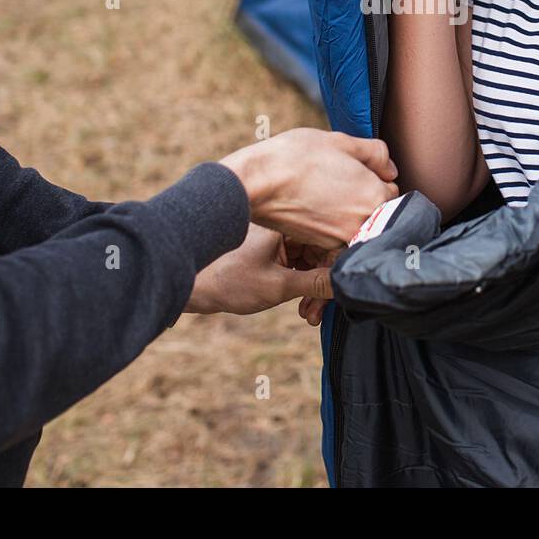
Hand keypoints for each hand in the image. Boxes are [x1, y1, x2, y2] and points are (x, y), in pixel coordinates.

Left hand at [185, 223, 332, 314]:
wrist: (192, 286)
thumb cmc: (229, 280)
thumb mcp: (278, 286)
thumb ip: (315, 284)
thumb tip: (346, 282)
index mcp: (287, 224)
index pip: (329, 241)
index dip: (335, 270)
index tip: (332, 296)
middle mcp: (286, 227)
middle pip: (322, 253)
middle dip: (322, 286)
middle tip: (317, 313)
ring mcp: (280, 239)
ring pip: (312, 262)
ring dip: (313, 289)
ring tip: (307, 315)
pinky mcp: (275, 251)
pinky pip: (300, 266)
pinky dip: (302, 285)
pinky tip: (301, 307)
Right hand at [220, 128, 398, 247]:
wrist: (257, 184)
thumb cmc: (295, 158)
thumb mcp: (340, 141)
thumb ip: (374, 153)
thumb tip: (389, 169)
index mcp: (373, 196)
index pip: (392, 192)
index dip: (376, 178)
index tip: (358, 172)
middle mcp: (363, 222)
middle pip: (377, 211)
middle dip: (365, 197)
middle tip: (341, 181)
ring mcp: (342, 238)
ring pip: (357, 224)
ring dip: (348, 212)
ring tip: (325, 192)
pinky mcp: (322, 245)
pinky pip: (338, 234)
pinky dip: (332, 223)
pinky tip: (314, 205)